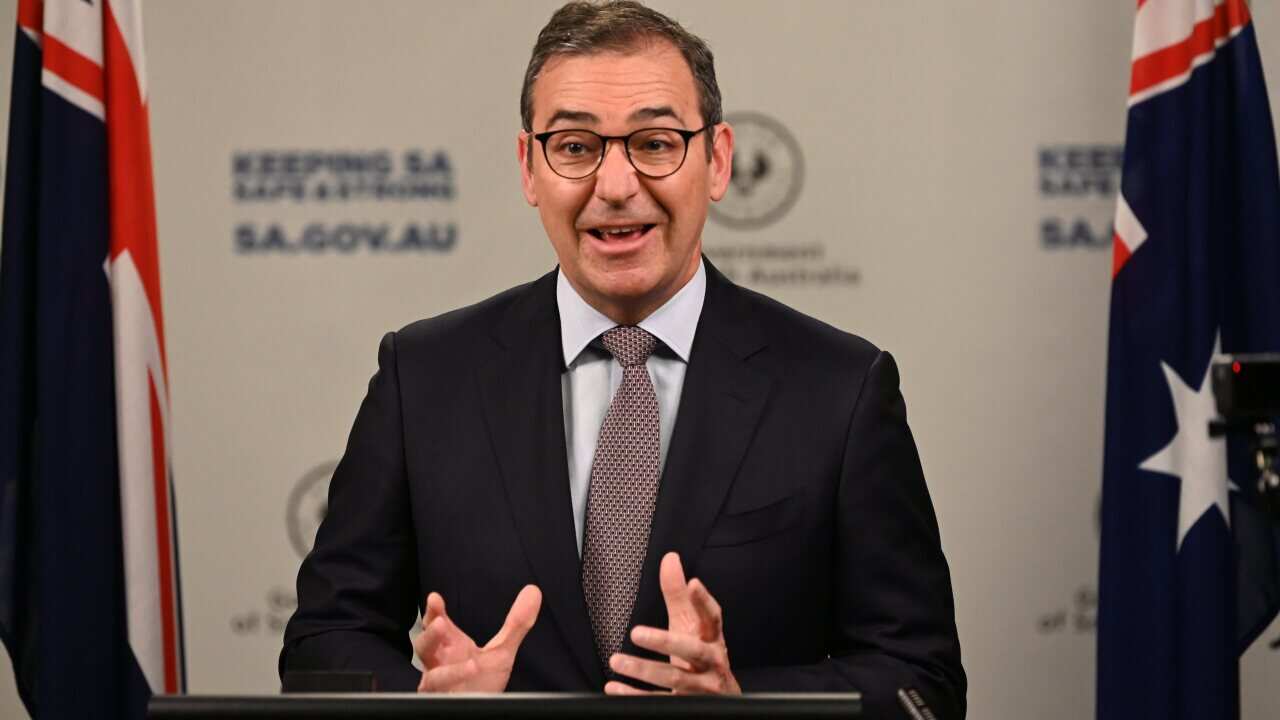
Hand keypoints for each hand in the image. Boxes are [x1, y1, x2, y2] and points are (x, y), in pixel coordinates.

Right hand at [412, 584, 540, 692]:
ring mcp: (439, 685)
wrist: (480, 710)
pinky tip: (472, 668)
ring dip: (444, 668)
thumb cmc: (482, 682)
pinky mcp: (442, 701)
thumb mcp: (502, 651)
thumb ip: (516, 624)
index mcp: (450, 646)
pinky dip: (456, 680)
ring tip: (460, 654)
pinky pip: (443, 694)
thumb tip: (533, 592)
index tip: (435, 598)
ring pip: (431, 675)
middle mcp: (440, 663)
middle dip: (430, 634)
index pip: (436, 625)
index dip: (433, 612)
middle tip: (439, 621)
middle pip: (425, 647)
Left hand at [605, 552, 740, 694]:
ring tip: (616, 660)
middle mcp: (710, 663)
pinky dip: (634, 696)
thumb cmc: (702, 657)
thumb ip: (680, 595)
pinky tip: (615, 687)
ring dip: (643, 670)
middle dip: (665, 642)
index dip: (703, 602)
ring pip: (673, 680)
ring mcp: (699, 687)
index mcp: (712, 639)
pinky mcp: (684, 705)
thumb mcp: (692, 626)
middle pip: (691, 651)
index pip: (712, 618)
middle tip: (636, 632)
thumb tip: (670, 559)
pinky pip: (658, 702)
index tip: (692, 583)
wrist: (720, 699)